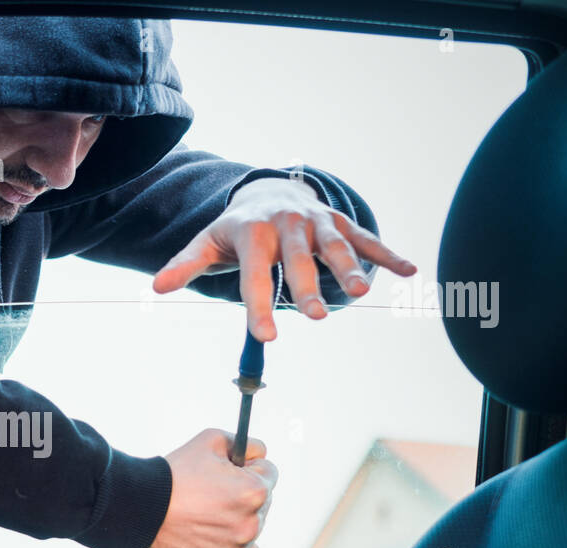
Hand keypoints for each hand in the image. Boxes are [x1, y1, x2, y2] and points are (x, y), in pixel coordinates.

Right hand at [148, 428, 277, 547]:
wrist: (140, 507)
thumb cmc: (174, 472)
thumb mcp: (211, 439)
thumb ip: (246, 444)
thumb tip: (260, 453)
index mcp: (255, 491)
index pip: (269, 472)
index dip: (247, 466)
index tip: (228, 471)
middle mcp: (252, 523)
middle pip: (262, 502)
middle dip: (243, 494)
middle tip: (211, 492)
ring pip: (250, 528)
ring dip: (236, 519)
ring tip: (204, 513)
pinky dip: (230, 545)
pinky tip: (210, 533)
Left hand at [151, 177, 417, 341]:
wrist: (268, 191)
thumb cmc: (235, 231)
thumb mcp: (207, 244)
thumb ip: (186, 265)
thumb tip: (156, 286)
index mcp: (253, 234)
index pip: (254, 276)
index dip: (259, 306)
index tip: (265, 337)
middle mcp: (287, 225)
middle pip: (298, 261)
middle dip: (307, 287)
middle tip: (315, 317)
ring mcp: (316, 222)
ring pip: (336, 245)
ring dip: (350, 267)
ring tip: (360, 293)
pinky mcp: (339, 222)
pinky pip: (366, 238)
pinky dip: (387, 253)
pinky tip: (410, 271)